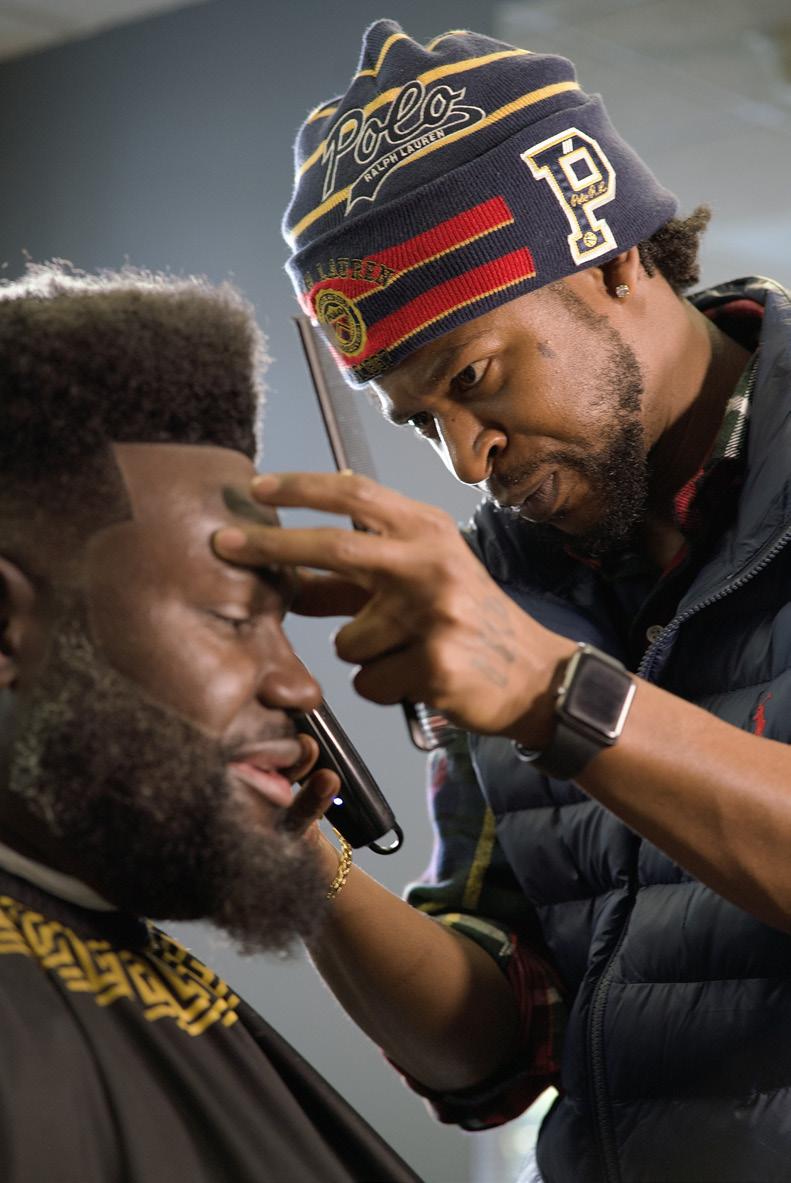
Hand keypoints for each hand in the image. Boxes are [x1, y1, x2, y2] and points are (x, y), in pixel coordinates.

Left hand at [214, 472, 573, 743]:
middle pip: (336, 546)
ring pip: (345, 640)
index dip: (301, 487)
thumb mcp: (419, 579)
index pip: (356, 493)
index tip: (256, 487)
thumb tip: (286, 575)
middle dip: (272, 546)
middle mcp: (432, 561)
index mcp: (427, 530)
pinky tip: (419, 679)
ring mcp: (435, 612)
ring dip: (360, 655)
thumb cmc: (466, 619)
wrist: (533, 672)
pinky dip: (381, 687)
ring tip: (404, 653)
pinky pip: (368, 682)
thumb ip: (358, 574)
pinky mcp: (436, 663)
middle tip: (223, 545)